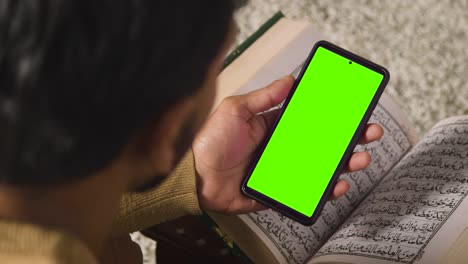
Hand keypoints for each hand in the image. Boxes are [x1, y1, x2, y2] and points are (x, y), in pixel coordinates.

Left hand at [193, 76, 383, 213]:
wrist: (192, 176)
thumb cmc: (211, 141)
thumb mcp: (236, 110)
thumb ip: (264, 97)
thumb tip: (289, 80)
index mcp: (273, 127)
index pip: (310, 120)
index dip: (332, 116)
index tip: (353, 111)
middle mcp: (280, 149)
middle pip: (321, 144)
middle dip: (348, 139)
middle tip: (369, 134)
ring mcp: (280, 171)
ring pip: (319, 168)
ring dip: (343, 164)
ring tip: (359, 158)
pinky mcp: (276, 192)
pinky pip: (304, 193)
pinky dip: (323, 190)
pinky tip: (337, 184)